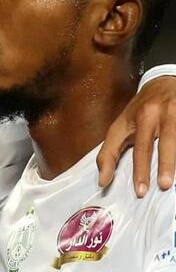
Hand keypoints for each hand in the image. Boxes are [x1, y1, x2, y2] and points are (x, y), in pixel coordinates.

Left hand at [98, 75, 175, 195]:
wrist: (165, 82)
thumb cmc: (140, 110)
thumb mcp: (120, 126)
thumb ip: (109, 153)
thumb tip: (102, 181)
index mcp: (137, 118)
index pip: (135, 147)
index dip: (132, 168)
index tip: (132, 189)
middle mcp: (156, 113)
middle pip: (160, 142)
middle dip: (162, 165)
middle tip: (162, 186)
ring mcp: (175, 111)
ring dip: (175, 160)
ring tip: (174, 181)